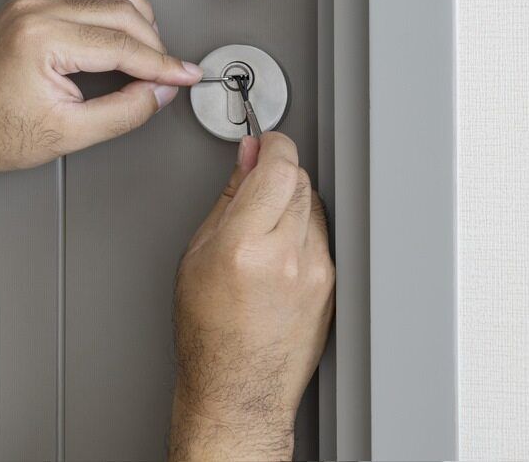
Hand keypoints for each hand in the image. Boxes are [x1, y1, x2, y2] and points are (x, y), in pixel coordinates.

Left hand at [0, 0, 201, 184]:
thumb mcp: (70, 134)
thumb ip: (125, 112)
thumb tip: (158, 92)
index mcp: (44, 41)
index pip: (124, 45)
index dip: (162, 65)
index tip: (183, 75)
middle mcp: (35, 12)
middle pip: (119, 10)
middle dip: (152, 42)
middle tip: (166, 70)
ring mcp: (26, 2)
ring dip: (131, 7)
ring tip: (147, 38)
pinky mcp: (21, 3)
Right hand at [169, 133, 333, 460]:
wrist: (238, 387)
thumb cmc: (208, 333)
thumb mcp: (197, 256)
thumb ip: (228, 200)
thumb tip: (246, 160)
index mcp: (246, 246)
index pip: (279, 167)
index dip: (274, 145)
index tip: (265, 142)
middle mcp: (287, 257)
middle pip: (300, 181)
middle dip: (279, 172)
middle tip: (257, 182)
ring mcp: (316, 272)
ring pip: (314, 205)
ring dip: (292, 201)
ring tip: (263, 228)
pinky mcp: (331, 284)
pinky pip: (322, 235)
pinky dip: (303, 230)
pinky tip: (279, 253)